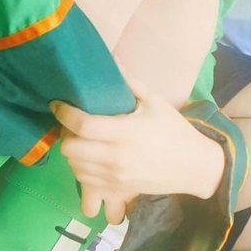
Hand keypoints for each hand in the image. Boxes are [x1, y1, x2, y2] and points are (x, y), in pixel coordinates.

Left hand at [51, 79, 226, 218]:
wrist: (193, 166)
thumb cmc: (174, 130)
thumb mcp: (156, 102)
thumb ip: (130, 83)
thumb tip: (111, 59)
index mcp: (126, 132)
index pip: (83, 125)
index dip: (64, 113)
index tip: (57, 104)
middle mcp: (116, 157)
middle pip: (70, 148)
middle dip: (66, 134)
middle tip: (73, 125)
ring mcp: (115, 177)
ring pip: (73, 167)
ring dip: (73, 152)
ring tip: (82, 141)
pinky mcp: (117, 191)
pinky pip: (84, 184)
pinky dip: (81, 170)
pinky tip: (90, 160)